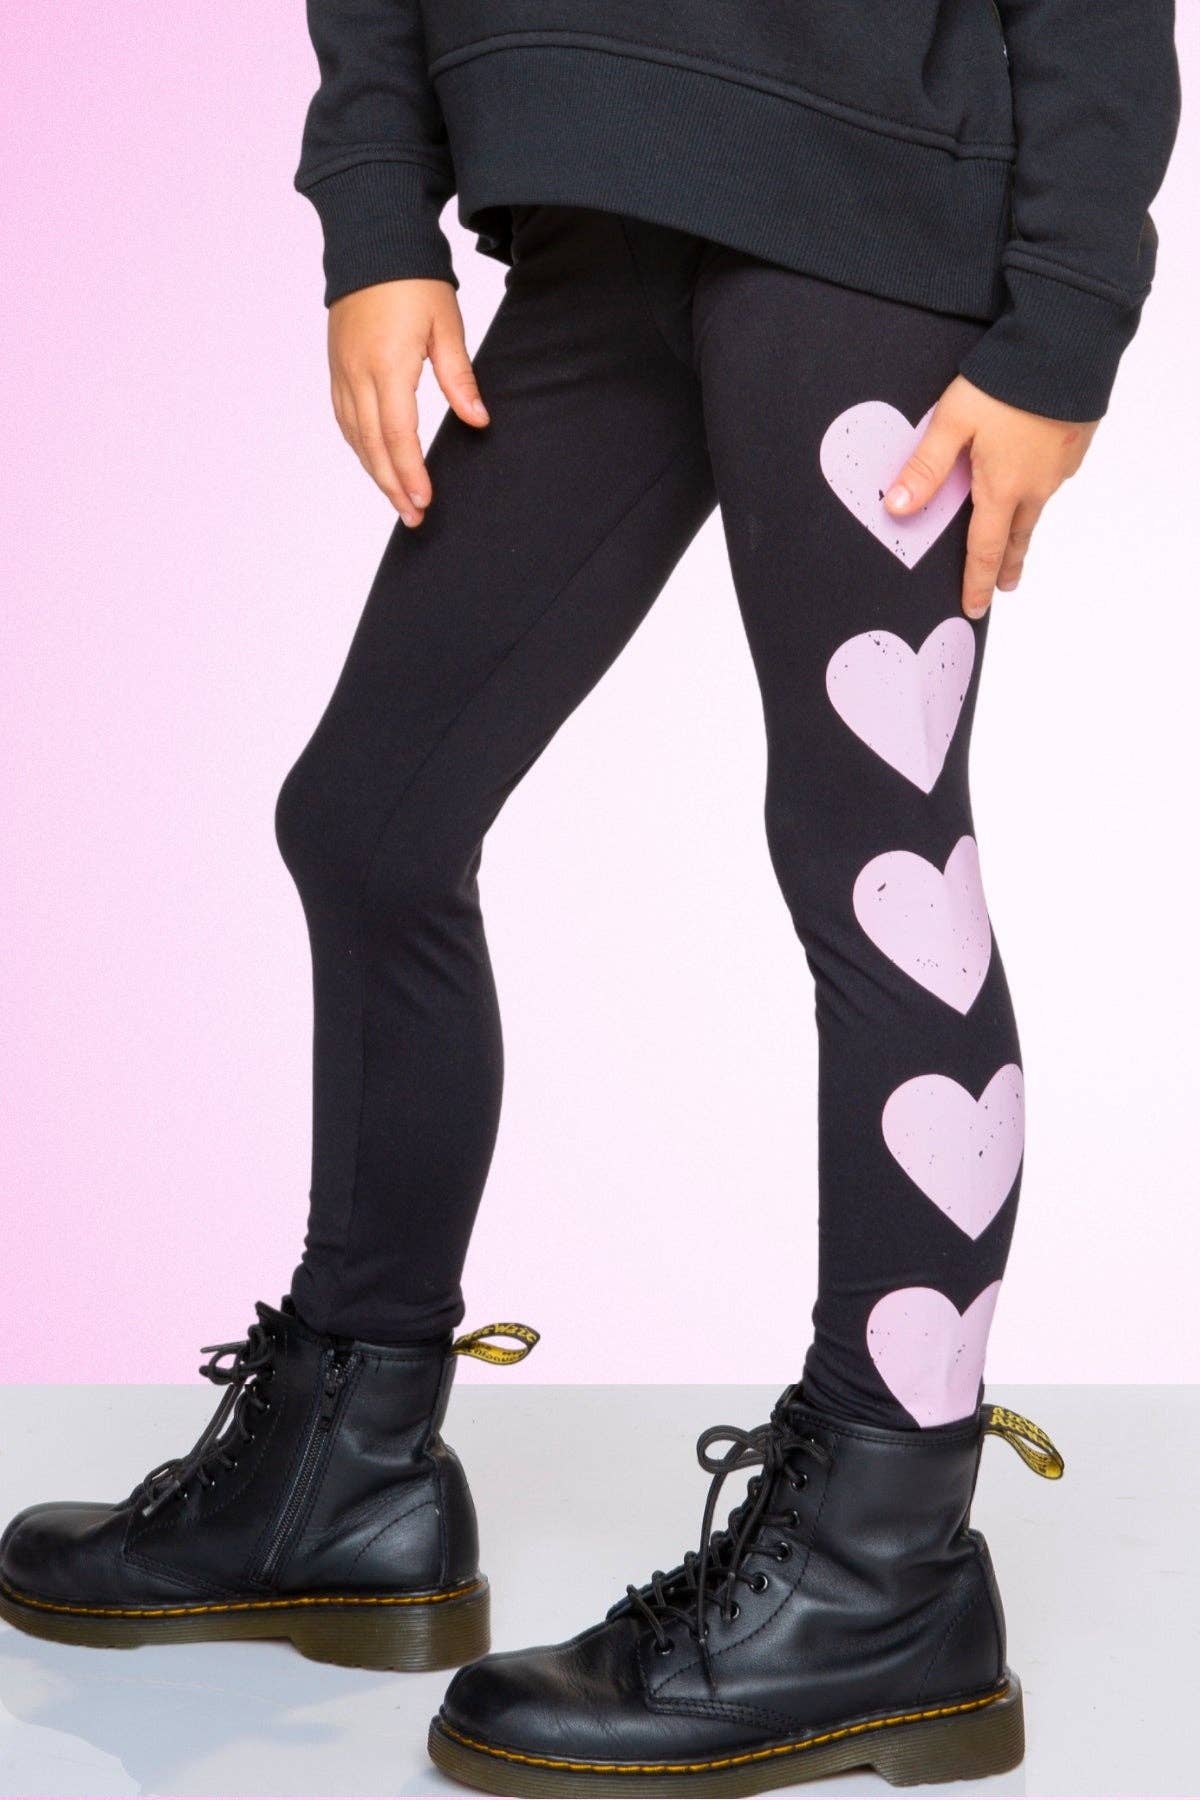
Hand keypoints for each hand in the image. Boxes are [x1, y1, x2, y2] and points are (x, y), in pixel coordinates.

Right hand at [327, 279, 488, 524]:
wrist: (371, 240)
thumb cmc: (413, 278)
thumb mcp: (446, 324)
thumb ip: (459, 377)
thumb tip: (477, 419)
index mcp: (387, 365)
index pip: (399, 435)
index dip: (410, 473)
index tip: (424, 501)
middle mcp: (357, 374)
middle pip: (373, 446)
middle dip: (392, 486)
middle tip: (412, 517)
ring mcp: (342, 371)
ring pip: (355, 437)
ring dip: (375, 472)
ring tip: (396, 499)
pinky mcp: (336, 366)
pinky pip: (344, 418)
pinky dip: (360, 446)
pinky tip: (374, 461)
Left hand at [884, 376, 1098, 618]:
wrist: (1067, 344)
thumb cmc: (1005, 381)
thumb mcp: (953, 422)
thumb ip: (925, 468)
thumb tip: (896, 510)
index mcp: (1002, 488)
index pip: (985, 550)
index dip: (977, 582)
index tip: (975, 608)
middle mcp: (1036, 485)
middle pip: (1017, 537)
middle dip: (1007, 565)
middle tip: (1005, 588)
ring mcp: (1061, 465)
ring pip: (1038, 507)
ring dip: (1025, 528)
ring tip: (1018, 542)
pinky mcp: (1077, 443)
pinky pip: (1054, 477)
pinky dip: (1041, 489)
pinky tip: (1036, 478)